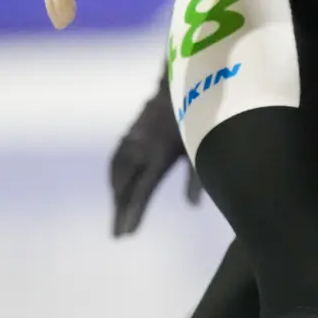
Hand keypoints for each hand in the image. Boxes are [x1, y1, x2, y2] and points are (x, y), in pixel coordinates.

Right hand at [107, 83, 203, 236]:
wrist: (183, 82)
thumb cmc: (200, 116)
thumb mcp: (203, 146)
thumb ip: (197, 178)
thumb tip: (192, 206)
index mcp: (160, 155)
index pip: (142, 191)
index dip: (133, 213)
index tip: (126, 234)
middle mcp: (142, 148)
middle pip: (125, 186)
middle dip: (120, 210)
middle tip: (117, 234)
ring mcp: (134, 138)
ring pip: (117, 172)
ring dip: (116, 195)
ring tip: (117, 215)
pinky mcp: (132, 132)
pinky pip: (117, 158)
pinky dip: (114, 176)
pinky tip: (115, 187)